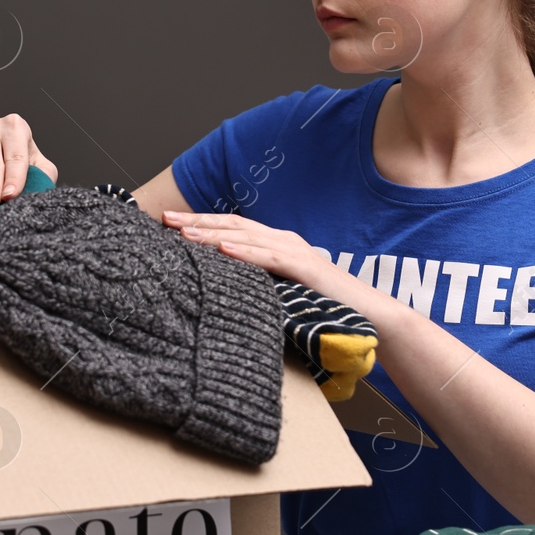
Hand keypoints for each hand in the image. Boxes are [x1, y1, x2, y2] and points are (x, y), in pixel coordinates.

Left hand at [161, 211, 333, 290]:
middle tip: (165, 220)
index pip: (232, 228)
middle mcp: (283, 240)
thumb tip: (223, 285)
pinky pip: (270, 258)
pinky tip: (223, 250)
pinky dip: (245, 253)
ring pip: (246, 237)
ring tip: (184, 233)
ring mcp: (295, 251)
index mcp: (276, 244)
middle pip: (233, 225)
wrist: (370, 314)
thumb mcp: (283, 290)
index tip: (169, 224)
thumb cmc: (325, 306)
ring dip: (213, 233)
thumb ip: (258, 282)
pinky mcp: (306, 268)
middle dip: (197, 221)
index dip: (200, 223)